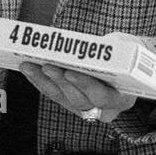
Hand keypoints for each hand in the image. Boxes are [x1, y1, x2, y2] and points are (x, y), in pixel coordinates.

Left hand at [18, 63, 135, 123]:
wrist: (125, 65)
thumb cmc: (125, 55)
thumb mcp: (123, 52)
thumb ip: (110, 53)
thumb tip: (87, 44)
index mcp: (123, 98)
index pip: (103, 96)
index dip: (85, 84)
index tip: (69, 72)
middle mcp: (105, 110)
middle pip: (79, 99)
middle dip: (60, 81)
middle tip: (46, 65)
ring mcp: (87, 109)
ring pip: (62, 98)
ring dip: (43, 80)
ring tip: (29, 65)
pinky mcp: (72, 104)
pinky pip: (54, 94)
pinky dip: (40, 81)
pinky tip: (29, 69)